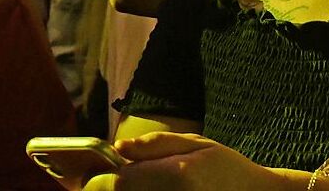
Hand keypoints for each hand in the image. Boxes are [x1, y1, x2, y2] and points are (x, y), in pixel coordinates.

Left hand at [83, 133, 286, 190]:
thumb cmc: (226, 166)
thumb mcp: (195, 143)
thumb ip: (155, 145)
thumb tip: (118, 148)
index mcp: (176, 174)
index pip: (117, 182)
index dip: (102, 176)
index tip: (104, 168)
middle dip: (114, 186)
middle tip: (121, 177)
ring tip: (141, 183)